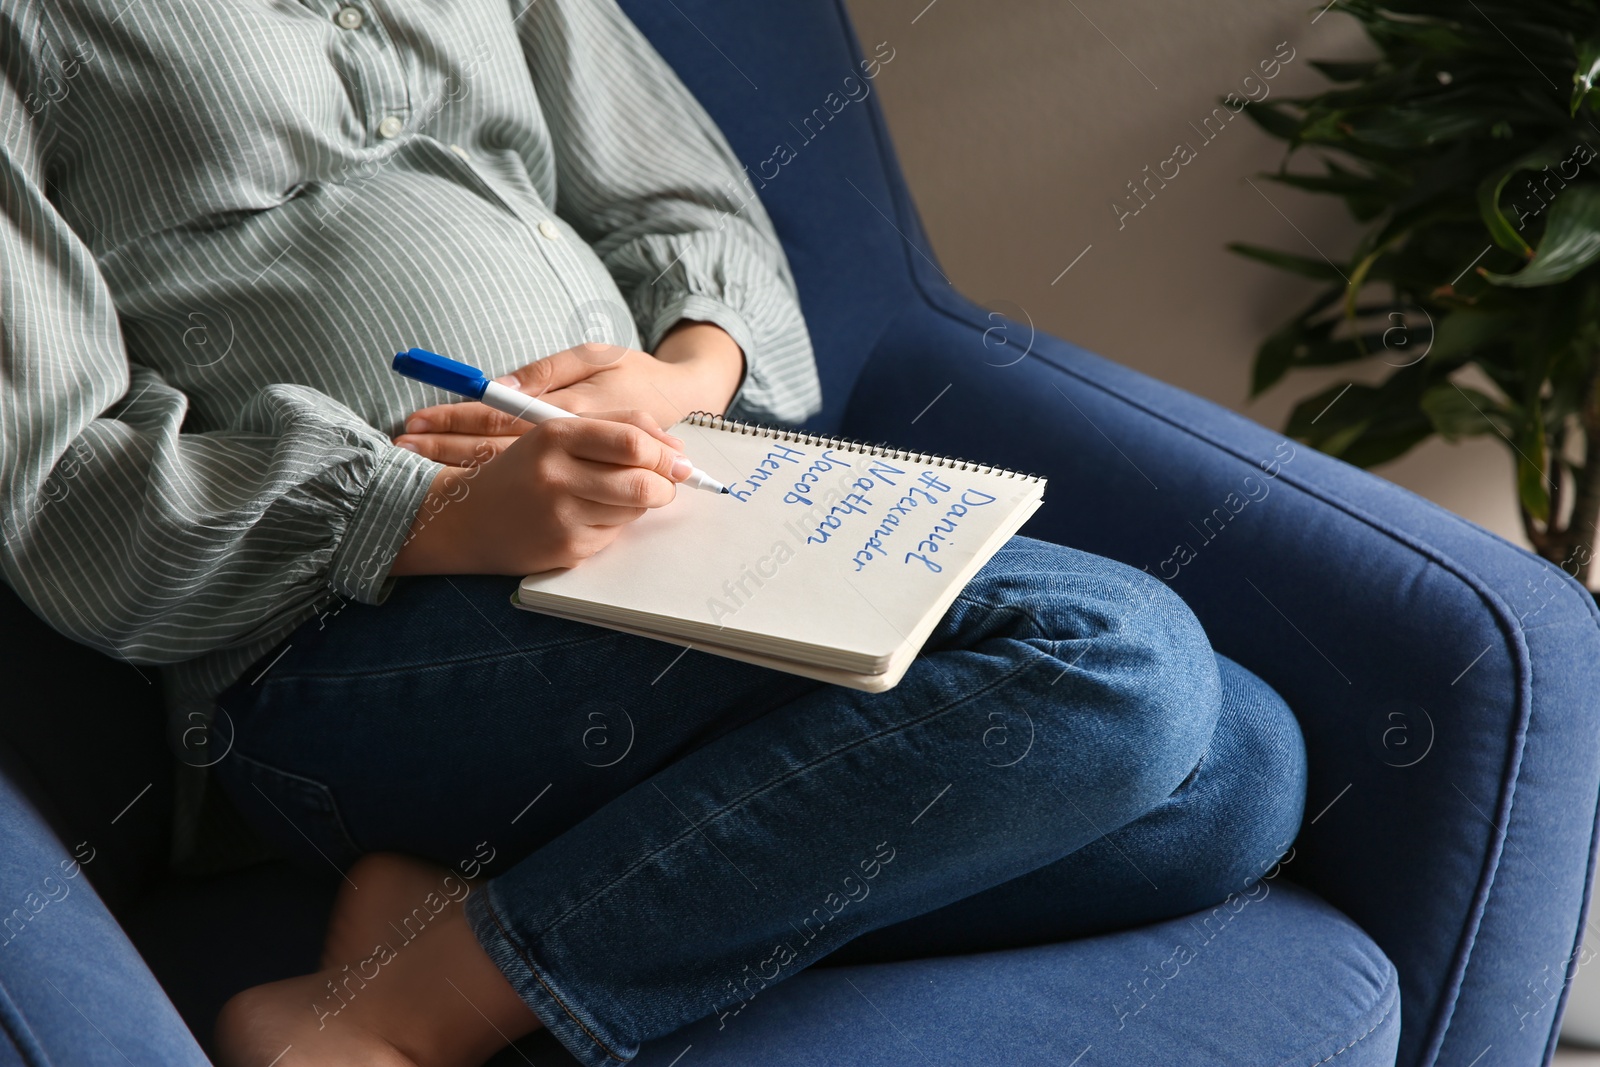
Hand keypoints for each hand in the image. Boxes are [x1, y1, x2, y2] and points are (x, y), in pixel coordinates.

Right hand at [390, 410, 692, 575]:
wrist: (469, 518)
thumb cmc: (524, 469)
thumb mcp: (559, 432)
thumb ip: (616, 428)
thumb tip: (675, 449)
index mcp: (556, 434)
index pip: (632, 441)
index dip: (665, 451)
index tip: (678, 458)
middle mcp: (557, 474)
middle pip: (643, 481)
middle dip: (666, 483)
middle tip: (667, 482)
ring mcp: (562, 514)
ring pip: (635, 509)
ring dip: (640, 503)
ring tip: (618, 495)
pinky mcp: (567, 546)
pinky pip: (616, 533)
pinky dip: (614, 524)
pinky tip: (589, 516)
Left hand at [394, 321, 743, 467]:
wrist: (678, 402)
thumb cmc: (636, 374)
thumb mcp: (595, 357)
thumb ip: (547, 372)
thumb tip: (501, 386)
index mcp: (559, 410)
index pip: (496, 416)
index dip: (453, 418)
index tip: (413, 422)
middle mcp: (557, 440)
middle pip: (488, 445)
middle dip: (441, 446)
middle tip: (398, 447)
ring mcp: (565, 459)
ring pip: (500, 463)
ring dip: (453, 461)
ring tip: (410, 461)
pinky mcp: (575, 473)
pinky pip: (525, 475)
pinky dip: (485, 474)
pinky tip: (454, 479)